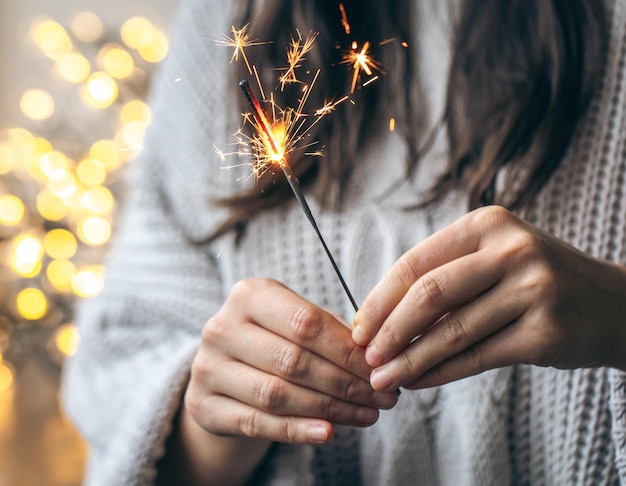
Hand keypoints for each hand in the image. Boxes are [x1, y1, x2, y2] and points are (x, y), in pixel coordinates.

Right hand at [185, 278, 397, 444]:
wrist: (224, 372)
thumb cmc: (273, 341)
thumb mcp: (296, 324)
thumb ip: (331, 332)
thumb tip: (374, 355)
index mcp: (248, 295)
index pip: (306, 323)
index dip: (348, 350)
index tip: (380, 369)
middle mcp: (222, 327)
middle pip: (294, 360)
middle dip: (346, 383)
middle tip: (382, 398)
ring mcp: (207, 367)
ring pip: (277, 394)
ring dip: (329, 409)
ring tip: (366, 415)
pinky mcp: (202, 404)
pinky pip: (256, 422)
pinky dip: (296, 430)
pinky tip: (328, 433)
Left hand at [352, 206, 625, 391]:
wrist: (614, 303)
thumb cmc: (536, 278)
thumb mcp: (493, 258)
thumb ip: (445, 278)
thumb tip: (380, 318)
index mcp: (488, 223)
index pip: (416, 262)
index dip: (380, 299)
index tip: (359, 327)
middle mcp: (512, 250)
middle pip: (429, 294)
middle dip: (388, 331)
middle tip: (365, 357)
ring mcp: (534, 290)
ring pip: (451, 331)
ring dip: (409, 360)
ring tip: (383, 378)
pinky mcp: (546, 333)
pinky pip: (477, 357)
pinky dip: (440, 373)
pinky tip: (417, 382)